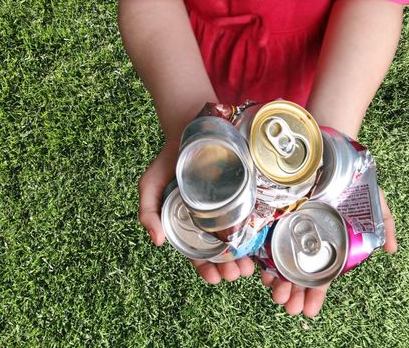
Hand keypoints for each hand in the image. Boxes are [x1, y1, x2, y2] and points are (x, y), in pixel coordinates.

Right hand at [138, 140, 255, 283]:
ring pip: (237, 238)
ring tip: (249, 268)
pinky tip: (261, 245)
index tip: (214, 278)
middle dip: (227, 267)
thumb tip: (157, 242)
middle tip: (236, 275)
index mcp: (187, 222)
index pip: (196, 251)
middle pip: (220, 250)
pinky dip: (256, 234)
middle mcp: (208, 218)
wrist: (190, 130)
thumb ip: (148, 211)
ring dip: (243, 257)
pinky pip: (251, 217)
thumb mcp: (150, 185)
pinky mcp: (243, 193)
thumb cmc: (169, 160)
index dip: (204, 268)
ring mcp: (227, 206)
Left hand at [259, 188, 396, 316]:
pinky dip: (259, 257)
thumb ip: (383, 223)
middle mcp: (305, 237)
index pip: (320, 273)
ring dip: (275, 281)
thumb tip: (393, 249)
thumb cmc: (350, 176)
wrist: (327, 149)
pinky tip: (258, 271)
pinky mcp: (269, 214)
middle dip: (292, 292)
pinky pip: (261, 238)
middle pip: (296, 271)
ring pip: (277, 260)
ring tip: (275, 294)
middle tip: (288, 306)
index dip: (314, 293)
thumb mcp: (372, 200)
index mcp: (326, 241)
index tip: (309, 311)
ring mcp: (285, 227)